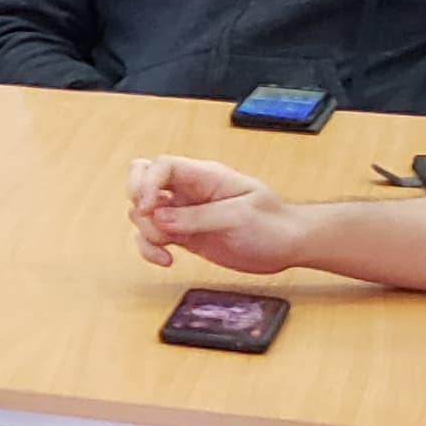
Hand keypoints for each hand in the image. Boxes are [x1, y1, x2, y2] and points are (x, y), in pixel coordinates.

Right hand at [128, 155, 308, 273]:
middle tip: (150, 222)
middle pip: (143, 180)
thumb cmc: (272, 223)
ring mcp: (184, 213)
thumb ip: (197, 217)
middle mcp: (189, 192)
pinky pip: (153, 237)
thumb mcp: (237, 217)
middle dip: (138, 200)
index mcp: (204, 176)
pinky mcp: (184, 235)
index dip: (147, 182)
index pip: (162, 166)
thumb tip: (158, 218)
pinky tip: (167, 259)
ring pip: (144, 213)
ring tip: (169, 246)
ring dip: (146, 231)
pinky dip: (151, 249)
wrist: (287, 245)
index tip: (149, 208)